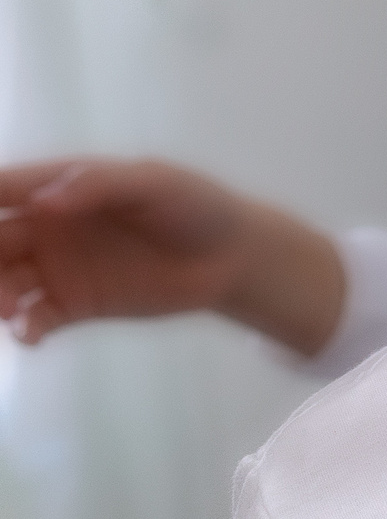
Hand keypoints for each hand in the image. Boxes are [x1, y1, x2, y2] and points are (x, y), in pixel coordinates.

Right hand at [0, 158, 346, 355]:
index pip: (2, 189)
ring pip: (4, 282)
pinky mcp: (73, 305)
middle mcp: (47, 226)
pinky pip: (34, 318)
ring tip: (12, 311)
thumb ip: (101, 185)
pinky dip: (25, 328)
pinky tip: (33, 335)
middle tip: (2, 287)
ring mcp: (57, 267)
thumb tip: (45, 202)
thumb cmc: (196, 207)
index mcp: (60, 187)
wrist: (232, 257)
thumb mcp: (156, 183)